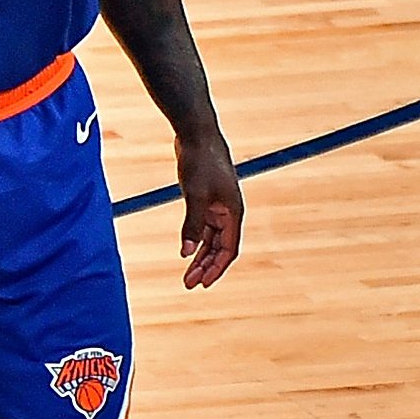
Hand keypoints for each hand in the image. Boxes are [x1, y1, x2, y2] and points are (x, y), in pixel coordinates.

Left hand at [176, 135, 242, 288]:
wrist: (196, 133)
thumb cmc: (200, 160)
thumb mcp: (194, 195)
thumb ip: (192, 225)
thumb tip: (186, 253)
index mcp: (233, 213)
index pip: (228, 250)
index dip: (216, 269)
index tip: (203, 284)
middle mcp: (228, 212)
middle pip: (220, 248)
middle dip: (206, 267)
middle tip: (189, 284)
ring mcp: (217, 206)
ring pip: (211, 239)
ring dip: (200, 257)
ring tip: (187, 274)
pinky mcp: (205, 199)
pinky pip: (203, 227)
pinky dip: (195, 240)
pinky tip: (186, 251)